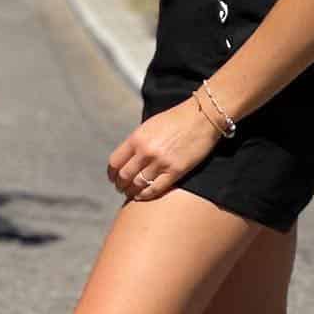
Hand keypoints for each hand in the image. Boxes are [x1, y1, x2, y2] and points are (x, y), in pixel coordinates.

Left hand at [106, 98, 220, 204]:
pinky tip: (143, 196)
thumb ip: (137, 142)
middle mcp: (146, 151)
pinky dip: (146, 195)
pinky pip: (156, 189)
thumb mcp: (149, 126)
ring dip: (132, 192)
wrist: (202, 117)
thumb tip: (127, 158)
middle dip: (120, 185)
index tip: (113, 178)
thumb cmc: (176, 119)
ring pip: (138, 185)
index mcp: (136, 138)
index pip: (115, 162)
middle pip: (124, 176)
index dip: (112, 174)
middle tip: (122, 189)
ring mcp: (161, 162)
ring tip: (132, 194)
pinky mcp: (176, 171)